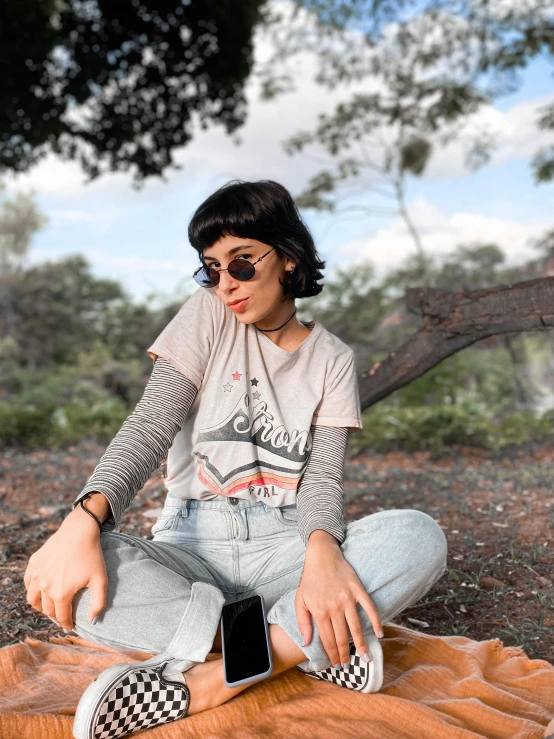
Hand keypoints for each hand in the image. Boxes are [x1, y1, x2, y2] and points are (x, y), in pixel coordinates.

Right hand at [23, 505, 107, 631]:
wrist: (79, 531)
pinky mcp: (33, 563)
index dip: (66, 624)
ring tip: (49, 606)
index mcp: (61, 593)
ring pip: (33, 600)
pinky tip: (41, 590)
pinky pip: (28, 583)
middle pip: (47, 610)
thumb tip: (92, 620)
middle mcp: (45, 586)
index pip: (61, 617)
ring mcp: (37, 575)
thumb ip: (98, 603)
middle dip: (55, 616)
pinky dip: (32, 590)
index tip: (70, 627)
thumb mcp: (100, 580)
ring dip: (41, 607)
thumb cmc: (92, 555)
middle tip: (61, 617)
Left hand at [294, 530, 382, 666]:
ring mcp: (347, 599)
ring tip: (366, 658)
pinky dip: (376, 622)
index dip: (333, 655)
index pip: (328, 640)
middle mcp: (334, 607)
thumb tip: (307, 643)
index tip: (336, 665)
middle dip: (345, 654)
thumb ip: (302, 622)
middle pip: (342, 637)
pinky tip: (379, 634)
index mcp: (320, 611)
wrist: (322, 556)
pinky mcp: (358, 590)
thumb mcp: (300, 600)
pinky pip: (369, 608)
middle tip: (349, 666)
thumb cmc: (310, 579)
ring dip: (361, 645)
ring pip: (356, 627)